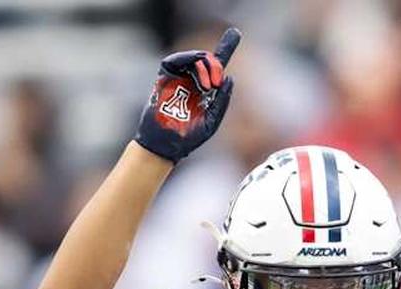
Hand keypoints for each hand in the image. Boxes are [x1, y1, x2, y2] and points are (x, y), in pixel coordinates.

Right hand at [133, 27, 240, 162]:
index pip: (216, 67)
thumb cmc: (188, 137)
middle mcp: (193, 81)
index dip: (226, 49)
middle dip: (216, 65)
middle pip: (208, 60)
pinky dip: (187, 59)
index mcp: (205, 90)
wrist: (165, 144)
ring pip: (195, 57)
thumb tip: (229, 78)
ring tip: (207, 84)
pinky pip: (175, 59)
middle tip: (216, 81)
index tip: (235, 33)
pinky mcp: (165, 77)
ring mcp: (179, 78)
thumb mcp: (212, 121)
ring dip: (205, 65)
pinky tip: (196, 73)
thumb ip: (222, 100)